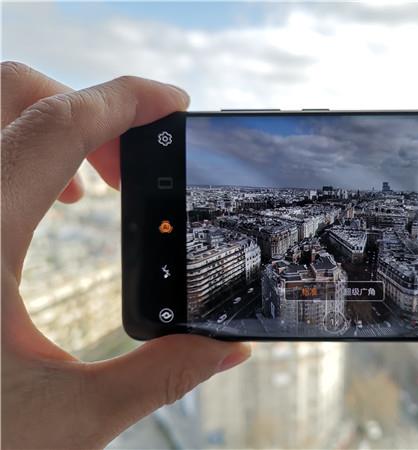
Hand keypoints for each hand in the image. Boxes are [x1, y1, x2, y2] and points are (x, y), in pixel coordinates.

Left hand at [1, 62, 251, 449]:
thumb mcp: (70, 416)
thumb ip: (159, 377)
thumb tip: (227, 349)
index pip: (60, 126)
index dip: (126, 100)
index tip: (174, 104)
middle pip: (16, 94)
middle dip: (91, 113)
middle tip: (134, 169)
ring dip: (57, 131)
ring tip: (93, 187)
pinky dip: (28, 154)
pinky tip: (52, 204)